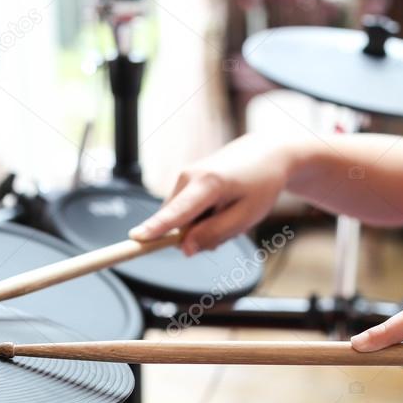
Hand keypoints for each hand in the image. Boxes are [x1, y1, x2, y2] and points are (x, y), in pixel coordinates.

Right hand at [128, 134, 294, 254]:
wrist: (266, 153)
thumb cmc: (260, 183)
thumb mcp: (245, 216)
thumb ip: (214, 234)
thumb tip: (185, 248)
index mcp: (207, 183)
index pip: (177, 213)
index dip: (156, 229)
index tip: (136, 238)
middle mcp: (188, 177)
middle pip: (177, 223)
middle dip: (197, 235)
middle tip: (229, 225)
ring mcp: (184, 177)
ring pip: (180, 220)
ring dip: (201, 226)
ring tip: (227, 212)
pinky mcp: (184, 180)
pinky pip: (184, 211)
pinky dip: (200, 216)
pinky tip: (220, 206)